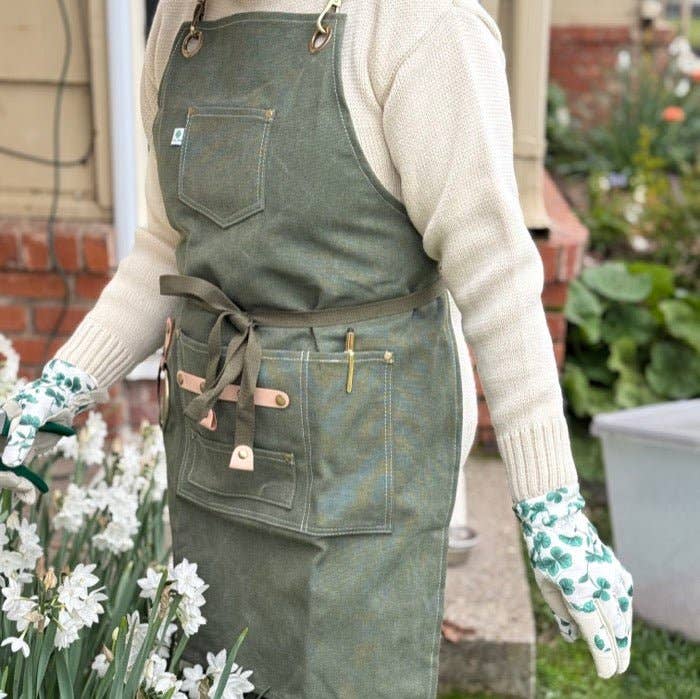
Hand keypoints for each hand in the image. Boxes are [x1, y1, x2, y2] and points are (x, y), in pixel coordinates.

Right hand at [0, 359, 102, 501]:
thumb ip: (22, 437)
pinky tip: (29, 497)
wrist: (66, 398)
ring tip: (29, 495)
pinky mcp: (23, 453)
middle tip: (22, 486)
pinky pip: (19, 472)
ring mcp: (9, 446)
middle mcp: (0, 438)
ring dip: (13, 485)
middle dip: (4, 479)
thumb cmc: (47, 399)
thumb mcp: (35, 415)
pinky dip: (22, 486)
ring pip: (6, 472)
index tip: (10, 476)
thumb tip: (9, 463)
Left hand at [513, 483, 632, 677]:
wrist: (556, 517)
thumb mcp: (545, 584)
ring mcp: (610, 575)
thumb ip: (562, 611)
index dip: (603, 657)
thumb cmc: (545, 552)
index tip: (607, 673)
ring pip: (624, 613)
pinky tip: (621, 623)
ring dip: (624, 634)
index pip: (596, 633)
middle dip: (617, 652)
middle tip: (617, 669)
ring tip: (621, 652)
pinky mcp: (615, 567)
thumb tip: (575, 636)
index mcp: (577, 590)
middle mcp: (599, 584)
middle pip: (614, 628)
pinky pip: (625, 596)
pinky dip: (625, 613)